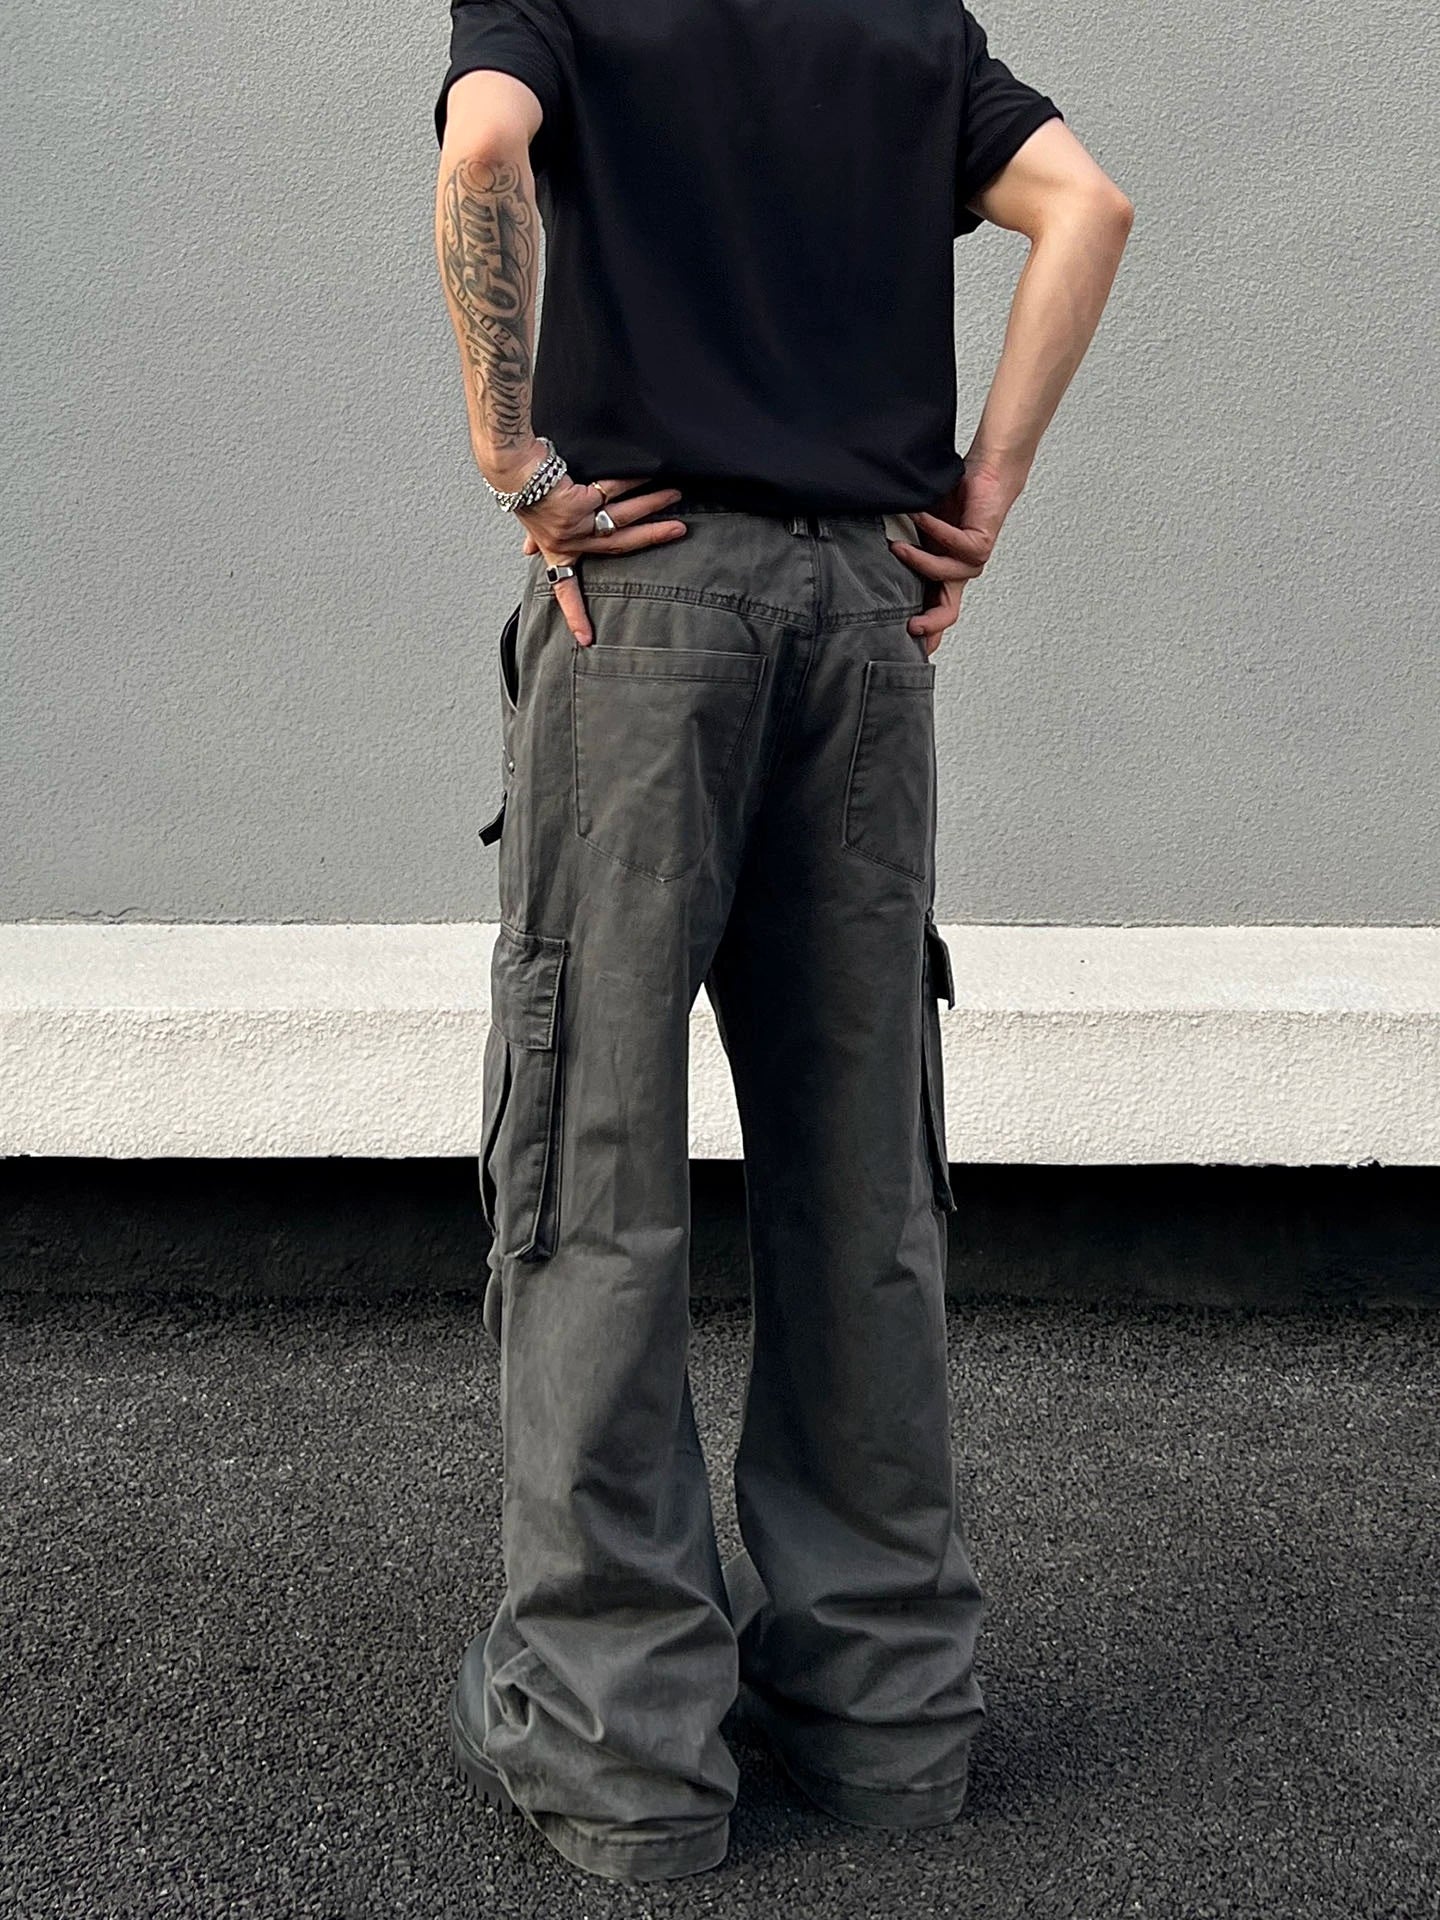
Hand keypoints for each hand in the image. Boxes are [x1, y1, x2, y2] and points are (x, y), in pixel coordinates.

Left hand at [515, 472, 687, 646]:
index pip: (566, 589)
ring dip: (651, 502)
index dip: (575, 613)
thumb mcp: (527, 521)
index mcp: (556, 550)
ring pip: (621, 515)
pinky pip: (611, 489)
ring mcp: (574, 523)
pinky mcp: (578, 503)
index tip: (586, 639)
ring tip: (675, 494)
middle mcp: (567, 541)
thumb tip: (527, 552)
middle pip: (618, 545)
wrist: (509, 465)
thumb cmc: (519, 487)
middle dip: (653, 537)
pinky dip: (630, 480)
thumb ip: (535, 538)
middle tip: (679, 531)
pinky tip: (648, 473)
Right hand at [888, 461, 1013, 654]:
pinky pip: (953, 544)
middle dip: (930, 624)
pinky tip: (919, 517)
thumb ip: (903, 548)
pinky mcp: (980, 544)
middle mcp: (959, 573)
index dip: (923, 633)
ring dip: (917, 562)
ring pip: (943, 575)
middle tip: (909, 628)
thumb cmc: (954, 501)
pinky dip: (933, 531)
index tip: (902, 647)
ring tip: (896, 546)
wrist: (985, 474)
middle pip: (947, 612)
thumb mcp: (919, 532)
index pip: (934, 612)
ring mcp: (972, 561)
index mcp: (944, 575)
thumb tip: (871, 554)